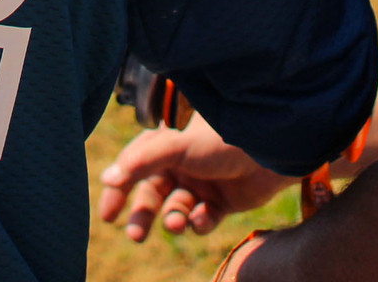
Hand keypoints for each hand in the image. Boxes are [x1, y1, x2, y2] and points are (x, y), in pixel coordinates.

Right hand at [98, 113, 293, 241]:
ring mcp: (202, 185)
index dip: (118, 191)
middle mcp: (181, 166)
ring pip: (176, 211)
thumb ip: (140, 162)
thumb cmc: (220, 141)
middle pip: (152, 196)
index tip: (107, 216)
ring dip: (173, 219)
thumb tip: (107, 178)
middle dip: (143, 215)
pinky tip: (203, 218)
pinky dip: (200, 223)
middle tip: (134, 235)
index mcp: (166, 147)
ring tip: (176, 223)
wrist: (270, 150)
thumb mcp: (175, 147)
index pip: (133, 169)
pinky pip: (202, 220)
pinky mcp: (222, 203)